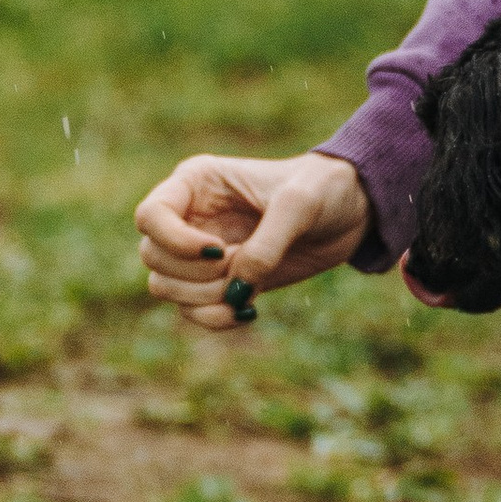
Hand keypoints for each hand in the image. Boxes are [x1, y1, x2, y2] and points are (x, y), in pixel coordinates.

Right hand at [134, 149, 371, 332]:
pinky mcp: (219, 282)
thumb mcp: (300, 205)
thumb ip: (266, 245)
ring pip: (166, 288)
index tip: (219, 250)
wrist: (351, 212)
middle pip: (153, 258)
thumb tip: (235, 289)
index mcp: (195, 183)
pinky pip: (192, 312)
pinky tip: (249, 310)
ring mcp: (199, 253)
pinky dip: (215, 318)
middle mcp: (189, 217)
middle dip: (195, 274)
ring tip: (250, 288)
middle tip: (241, 265)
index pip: (150, 216)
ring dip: (204, 298)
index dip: (175, 242)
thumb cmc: (323, 189)